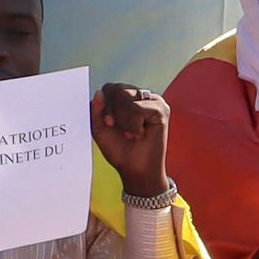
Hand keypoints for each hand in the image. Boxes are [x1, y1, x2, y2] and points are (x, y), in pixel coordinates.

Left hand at [91, 84, 170, 199]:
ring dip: (124, 120)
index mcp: (127, 98)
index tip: (109, 124)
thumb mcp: (100, 129)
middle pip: (117, 89)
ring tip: (131, 133)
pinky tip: (140, 134)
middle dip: (113, 112)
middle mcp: (141, 96)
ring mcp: (153, 101)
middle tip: (120, 129)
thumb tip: (99, 92)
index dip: (105, 106)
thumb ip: (96, 110)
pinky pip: (138, 109)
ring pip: (127, 97)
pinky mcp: (161, 110)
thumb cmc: (120, 150)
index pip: (110, 88)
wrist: (135, 170)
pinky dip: (134, 126)